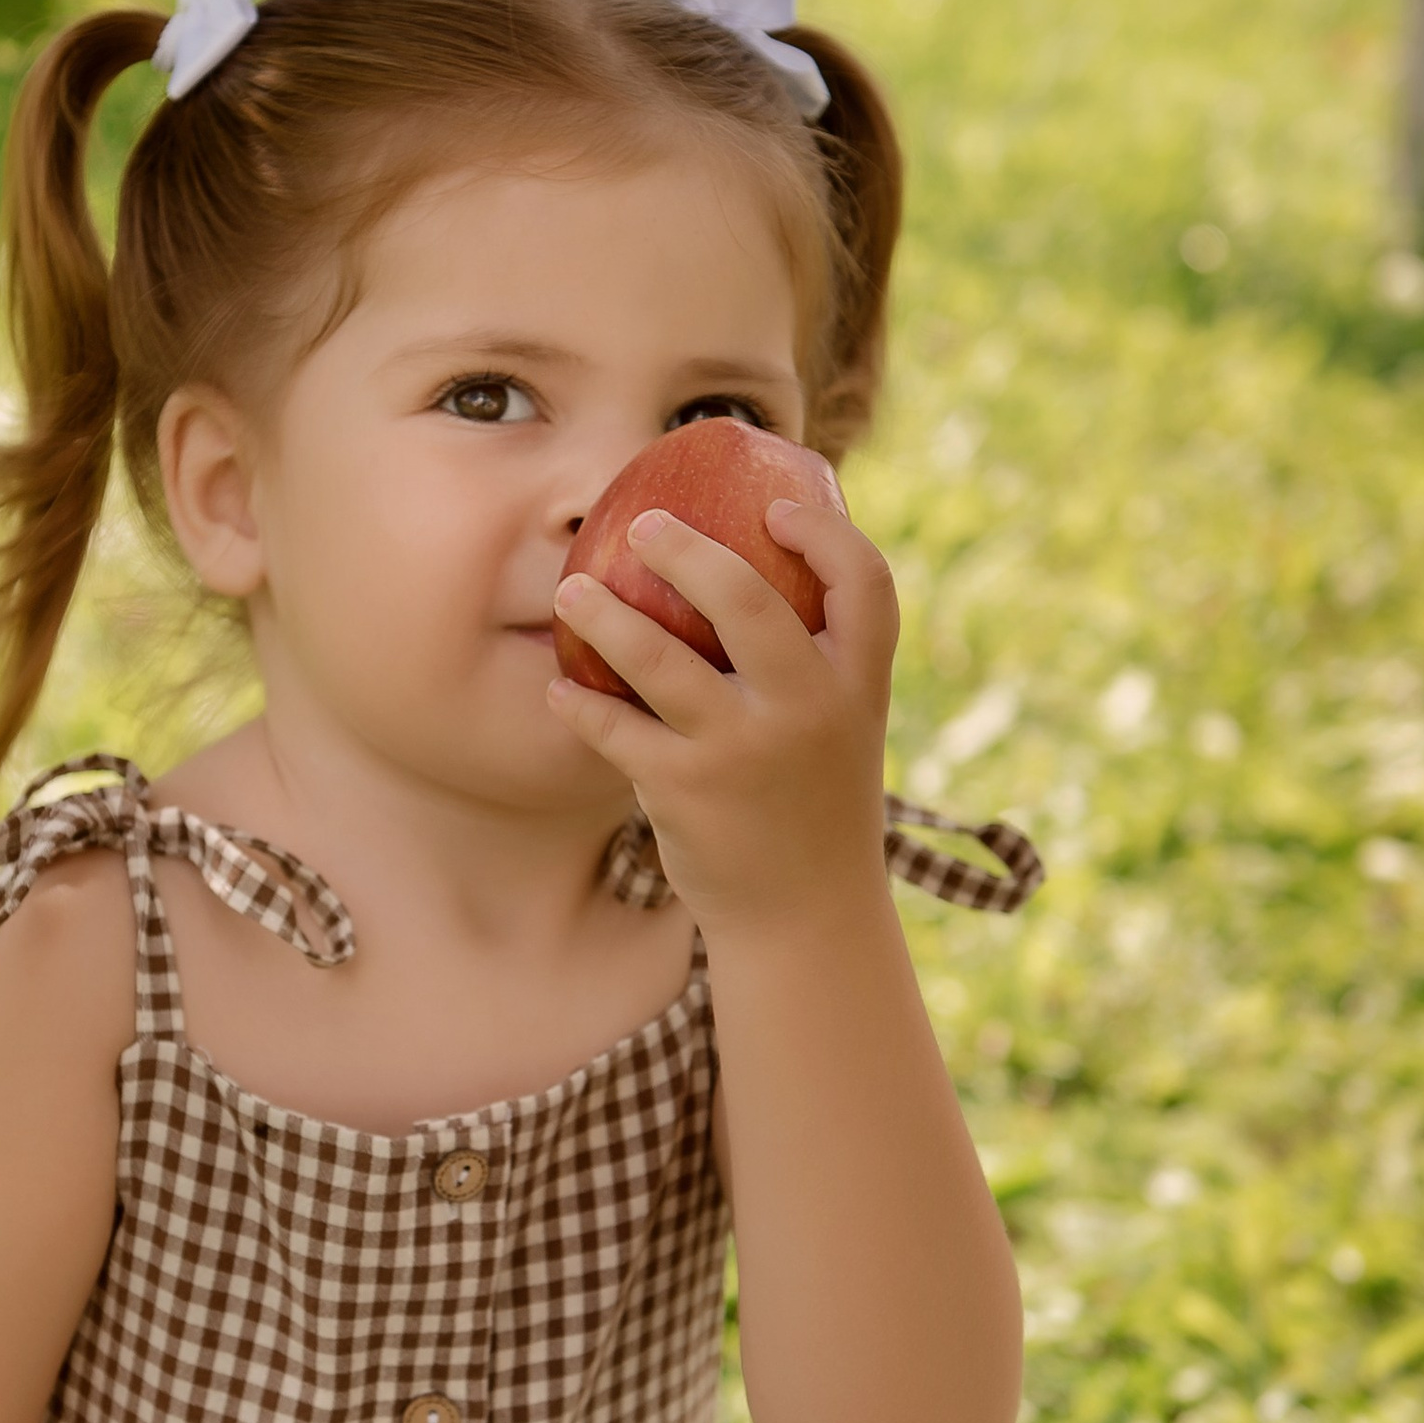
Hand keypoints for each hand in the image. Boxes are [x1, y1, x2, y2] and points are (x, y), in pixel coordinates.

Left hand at [549, 493, 894, 930]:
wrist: (806, 916)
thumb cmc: (815, 803)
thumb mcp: (842, 727)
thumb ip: (814, 660)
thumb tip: (753, 567)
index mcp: (858, 684)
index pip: (865, 583)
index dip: (825, 532)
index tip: (776, 506)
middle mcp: (808, 708)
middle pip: (748, 598)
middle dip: (686, 550)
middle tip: (644, 526)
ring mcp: (744, 749)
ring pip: (659, 656)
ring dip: (603, 614)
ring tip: (569, 592)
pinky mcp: (685, 789)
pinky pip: (613, 727)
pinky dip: (577, 704)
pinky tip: (558, 688)